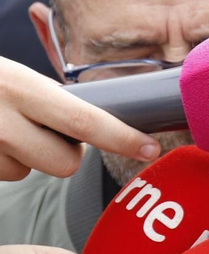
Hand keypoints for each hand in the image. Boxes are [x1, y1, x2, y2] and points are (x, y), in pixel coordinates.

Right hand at [0, 58, 157, 180]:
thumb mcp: (20, 78)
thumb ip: (56, 98)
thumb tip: (102, 115)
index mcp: (23, 88)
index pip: (84, 120)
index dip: (122, 138)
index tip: (149, 148)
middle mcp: (4, 120)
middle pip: (66, 162)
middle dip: (69, 152)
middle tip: (50, 130)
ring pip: (34, 171)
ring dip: (33, 157)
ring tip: (11, 129)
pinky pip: (10, 175)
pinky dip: (8, 161)